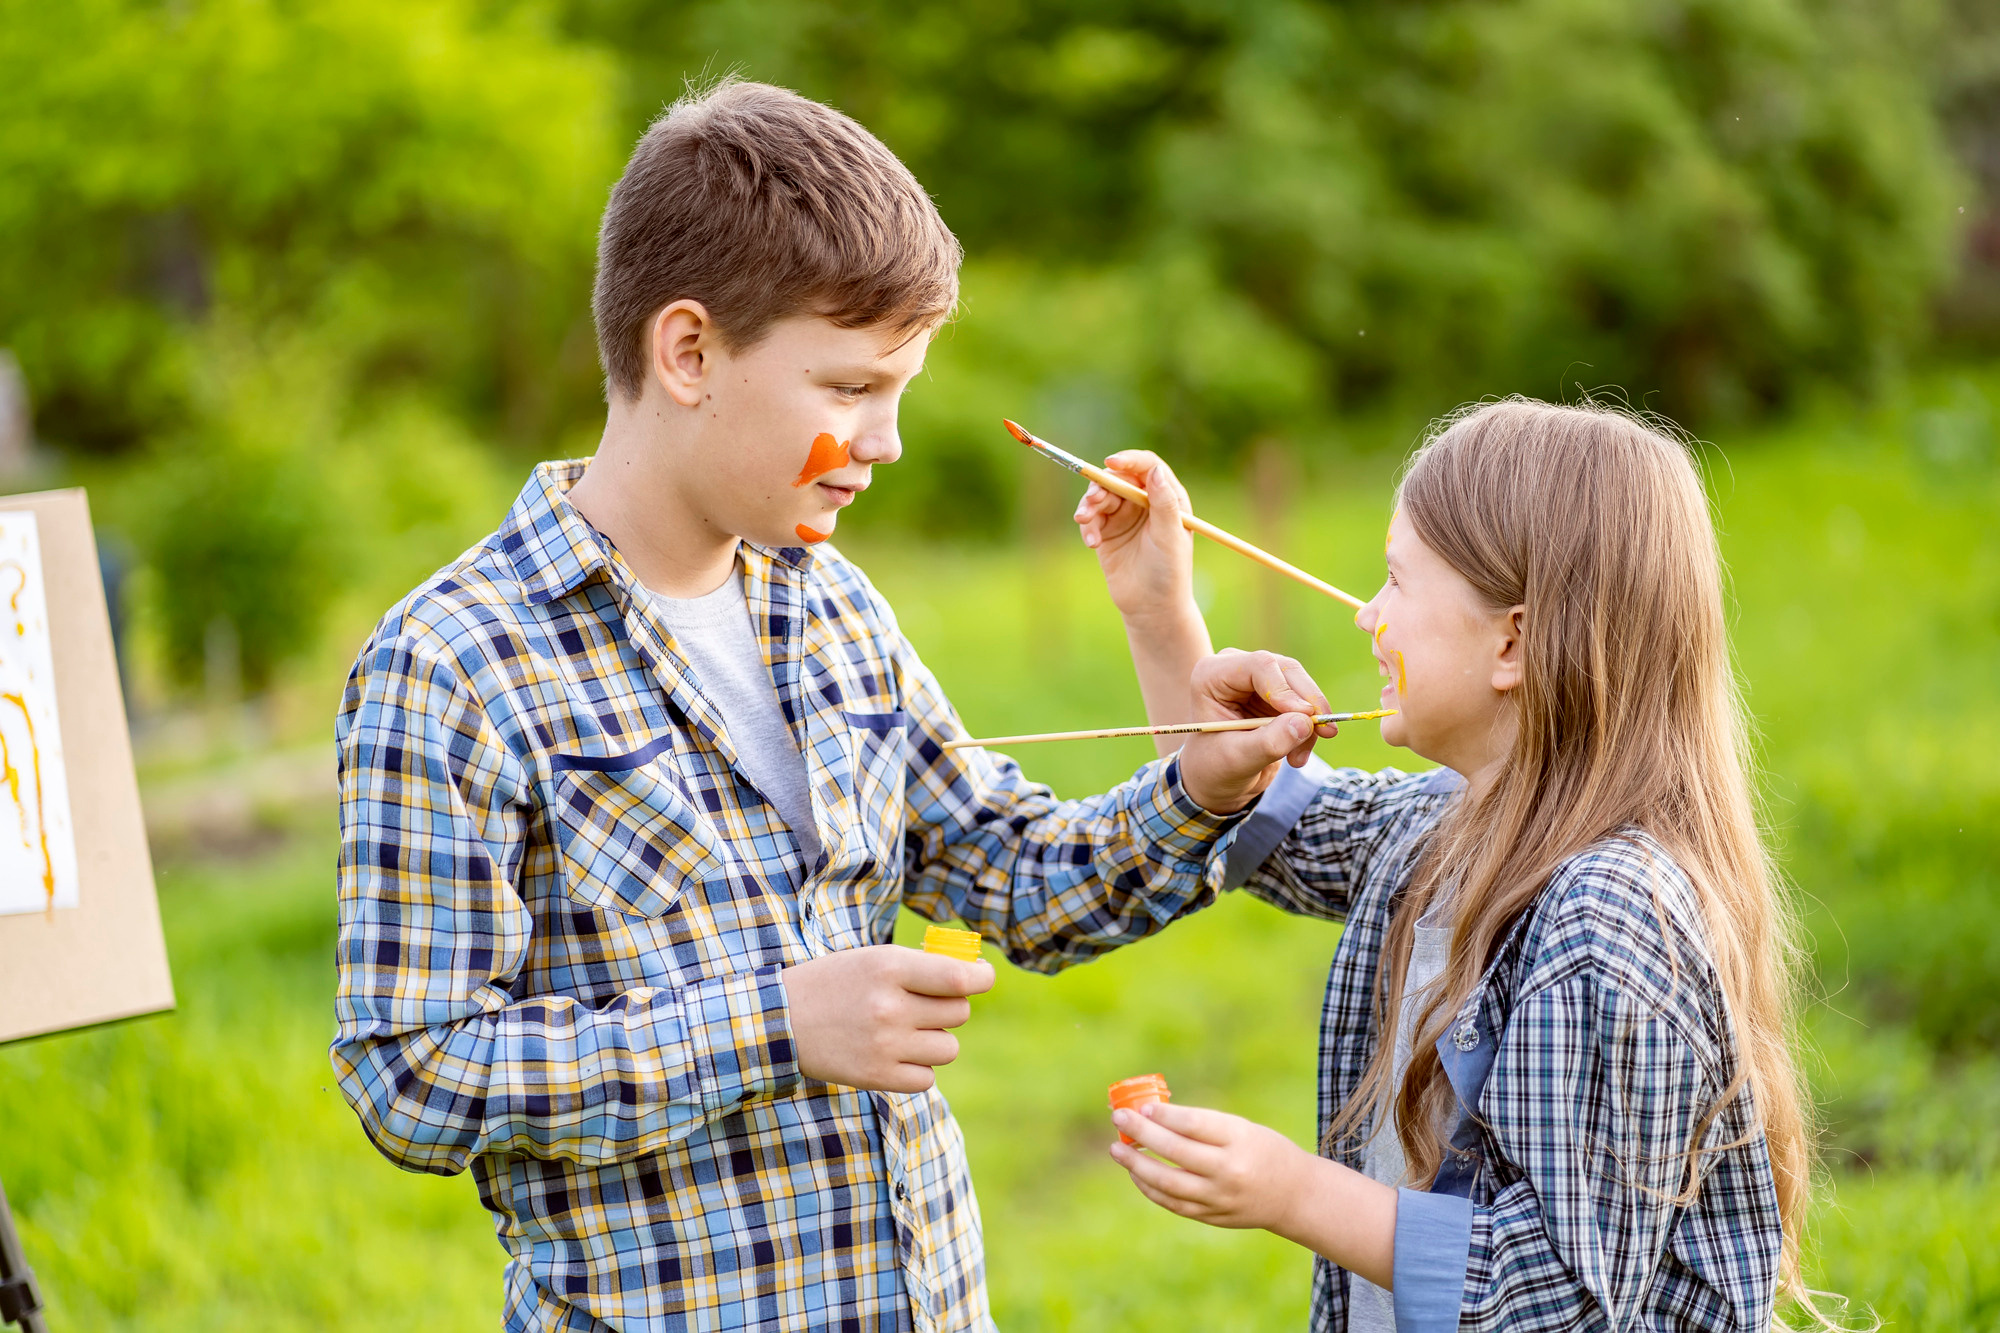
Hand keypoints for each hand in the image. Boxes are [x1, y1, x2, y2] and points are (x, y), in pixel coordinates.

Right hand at [781, 945, 995, 1092]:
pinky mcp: (877, 1077)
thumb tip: (974, 977)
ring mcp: (884, 1046)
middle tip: (924, 1005)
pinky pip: (927, 1078)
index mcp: (889, 967)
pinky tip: (894, 1055)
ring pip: (948, 1048)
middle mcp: (890, 1007)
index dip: (981, 978)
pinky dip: (918, 1069)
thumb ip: (920, 967)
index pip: (960, 977)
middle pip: (959, 1013)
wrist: (779, 1022)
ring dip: (935, 1040)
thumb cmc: (834, 984)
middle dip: (950, 1008)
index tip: (981, 977)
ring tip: (905, 1032)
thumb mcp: (873, 959)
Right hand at [1073, 451, 1199, 631]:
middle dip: (1101, 485)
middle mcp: (1144, 502)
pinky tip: (1092, 544)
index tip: (1111, 463)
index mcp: (1167, 497)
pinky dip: (1088, 527)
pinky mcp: (1106, 532)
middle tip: (1093, 500)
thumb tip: (1154, 471)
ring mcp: (1124, 516)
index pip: (1147, 467)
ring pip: (1100, 496)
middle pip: (1117, 478)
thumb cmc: (1169, 572)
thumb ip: (1163, 503)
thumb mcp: (1169, 536)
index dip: (1129, 460)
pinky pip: (1091, 519)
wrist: (1152, 607)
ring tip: (1085, 522)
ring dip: (1089, 505)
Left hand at [1108, 1101, 1311, 1231]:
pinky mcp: (1213, 1217)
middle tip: (1118, 1118)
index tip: (1141, 1106)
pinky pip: (1174, 1204)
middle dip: (1142, 1133)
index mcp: (1240, 1139)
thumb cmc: (1261, 1149)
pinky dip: (1150, 1189)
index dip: (1164, 1115)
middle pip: (1177, 1152)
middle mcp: (1230, 1170)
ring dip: (1137, 1165)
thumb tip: (1151, 1115)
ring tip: (1117, 1150)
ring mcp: (1220, 1198)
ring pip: (1169, 1183)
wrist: (1293, 1195)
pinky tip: (1136, 1173)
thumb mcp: (1241, 1128)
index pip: (1195, 1124)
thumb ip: (1201, 1125)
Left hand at [1177, 649, 1337, 812]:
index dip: (1284, 689)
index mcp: (1212, 675)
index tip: (1304, 716)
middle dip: (1308, 703)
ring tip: (1298, 758)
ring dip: (1309, 723)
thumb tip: (1304, 722)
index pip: (1258, 666)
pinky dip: (1309, 730)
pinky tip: (1296, 756)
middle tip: (1325, 731)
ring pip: (1302, 687)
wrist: (1217, 780)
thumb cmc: (1214, 768)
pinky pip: (1306, 705)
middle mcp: (1237, 670)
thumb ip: (1268, 742)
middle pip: (1286, 670)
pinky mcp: (1278, 695)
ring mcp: (1259, 680)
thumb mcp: (1236, 760)